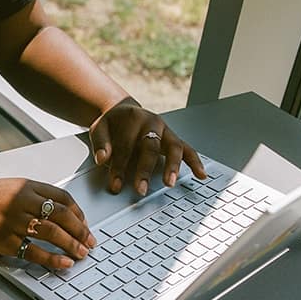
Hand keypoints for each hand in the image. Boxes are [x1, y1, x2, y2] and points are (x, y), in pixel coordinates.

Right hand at [0, 177, 95, 268]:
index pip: (63, 198)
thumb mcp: (4, 188)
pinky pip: (35, 252)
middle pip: (63, 216)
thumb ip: (27, 198)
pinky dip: (52, 259)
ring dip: (72, 245)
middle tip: (89, 243)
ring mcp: (13, 221)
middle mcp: (22, 202)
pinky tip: (62, 264)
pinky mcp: (3, 240)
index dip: (78, 213)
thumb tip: (50, 215)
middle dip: (81, 231)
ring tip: (81, 254)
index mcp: (24, 186)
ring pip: (53, 234)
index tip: (84, 224)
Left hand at [89, 97, 205, 195]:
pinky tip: (201, 175)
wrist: (124, 111)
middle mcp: (153, 122)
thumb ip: (101, 143)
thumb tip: (102, 159)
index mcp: (133, 118)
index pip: (126, 146)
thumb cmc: (113, 123)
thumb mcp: (99, 128)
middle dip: (145, 170)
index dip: (119, 167)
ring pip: (173, 147)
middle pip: (150, 147)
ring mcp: (166, 131)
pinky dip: (195, 162)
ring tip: (170, 183)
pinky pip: (188, 150)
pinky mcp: (173, 139)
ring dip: (173, 166)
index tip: (115, 185)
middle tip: (141, 189)